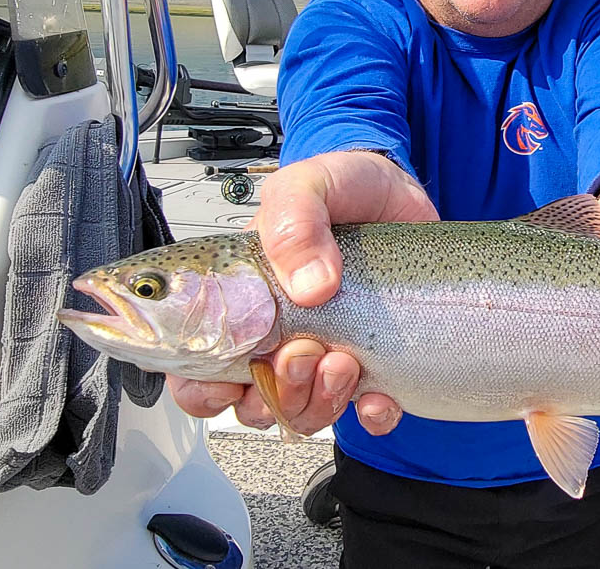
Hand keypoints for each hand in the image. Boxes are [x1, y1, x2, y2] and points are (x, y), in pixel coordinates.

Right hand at [167, 151, 436, 434]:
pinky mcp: (376, 362)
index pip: (197, 369)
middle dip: (275, 393)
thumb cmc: (343, 187)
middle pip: (250, 404)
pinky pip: (368, 414)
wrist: (402, 191)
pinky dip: (372, 414)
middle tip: (302, 350)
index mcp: (243, 300)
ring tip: (344, 359)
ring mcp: (327, 351)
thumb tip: (312, 286)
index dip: (204, 390)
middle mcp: (279, 335)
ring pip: (303, 414)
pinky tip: (379, 392)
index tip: (231, 380)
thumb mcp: (309, 184)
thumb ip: (295, 220)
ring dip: (318, 401)